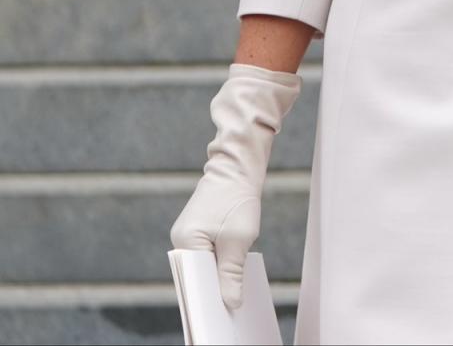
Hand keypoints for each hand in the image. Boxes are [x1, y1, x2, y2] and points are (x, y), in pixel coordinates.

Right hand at [170, 63, 300, 308]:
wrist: (238, 165)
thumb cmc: (237, 198)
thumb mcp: (238, 239)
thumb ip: (231, 273)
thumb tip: (230, 303)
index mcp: (185, 242)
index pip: (192, 282)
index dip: (206, 301)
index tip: (219, 321)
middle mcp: (181, 240)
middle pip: (196, 277)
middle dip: (211, 294)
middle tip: (229, 317)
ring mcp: (189, 235)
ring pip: (202, 267)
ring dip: (217, 281)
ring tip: (233, 304)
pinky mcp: (199, 231)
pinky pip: (207, 256)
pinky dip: (219, 268)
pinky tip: (233, 281)